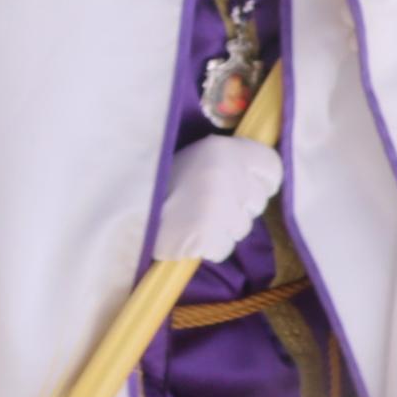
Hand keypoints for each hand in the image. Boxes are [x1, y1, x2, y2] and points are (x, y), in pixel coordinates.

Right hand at [152, 130, 281, 265]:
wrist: (123, 210)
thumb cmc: (157, 186)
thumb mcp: (193, 160)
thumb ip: (226, 166)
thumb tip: (257, 183)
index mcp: (222, 147)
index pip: (272, 166)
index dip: (260, 181)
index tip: (241, 188)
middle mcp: (227, 171)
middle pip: (259, 201)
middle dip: (237, 209)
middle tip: (204, 206)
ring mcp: (219, 203)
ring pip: (242, 228)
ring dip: (221, 230)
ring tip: (190, 220)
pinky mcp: (207, 233)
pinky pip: (223, 248)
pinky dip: (207, 248)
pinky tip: (185, 236)